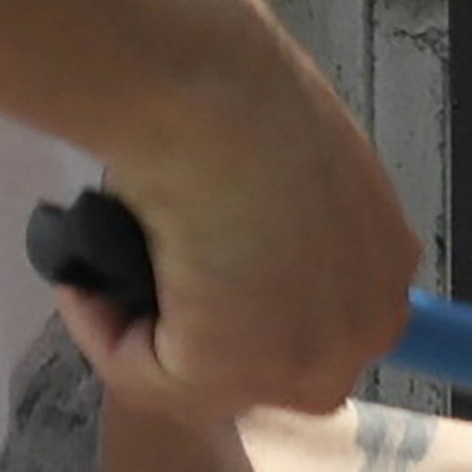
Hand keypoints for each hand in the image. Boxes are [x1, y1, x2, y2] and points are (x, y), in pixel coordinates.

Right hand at [54, 0, 418, 421]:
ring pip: (201, 379)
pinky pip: (144, 377)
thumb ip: (273, 223)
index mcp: (386, 264)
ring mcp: (308, 358)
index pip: (316, 318)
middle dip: (195, 335)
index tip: (191, 279)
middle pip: (266, 366)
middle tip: (136, 281)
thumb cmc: (236, 97)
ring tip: (105, 273)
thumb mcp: (281, 163)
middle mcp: (367, 324)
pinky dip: (102, 332)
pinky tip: (85, 282)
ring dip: (142, 333)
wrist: (210, 93)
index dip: (242, 305)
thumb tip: (222, 256)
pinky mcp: (232, 374)